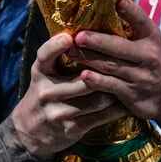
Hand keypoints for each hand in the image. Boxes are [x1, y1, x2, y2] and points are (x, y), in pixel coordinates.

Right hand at [10, 33, 126, 158]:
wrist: (29, 130)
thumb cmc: (46, 90)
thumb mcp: (45, 71)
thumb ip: (59, 55)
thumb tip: (87, 31)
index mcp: (40, 71)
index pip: (44, 55)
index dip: (56, 46)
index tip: (70, 38)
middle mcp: (46, 91)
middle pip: (83, 80)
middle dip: (106, 72)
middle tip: (126, 62)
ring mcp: (58, 112)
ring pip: (96, 99)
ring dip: (115, 91)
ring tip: (131, 82)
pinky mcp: (71, 129)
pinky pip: (100, 117)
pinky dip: (115, 109)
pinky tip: (126, 102)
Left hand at [72, 0, 160, 123]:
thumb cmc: (158, 64)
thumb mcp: (153, 43)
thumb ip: (135, 27)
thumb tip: (113, 1)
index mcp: (152, 38)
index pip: (142, 21)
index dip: (131, 11)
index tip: (118, 1)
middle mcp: (148, 56)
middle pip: (119, 46)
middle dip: (97, 41)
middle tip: (78, 35)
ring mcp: (140, 76)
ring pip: (111, 66)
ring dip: (89, 59)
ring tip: (70, 53)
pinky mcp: (133, 95)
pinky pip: (112, 86)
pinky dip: (97, 81)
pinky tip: (84, 76)